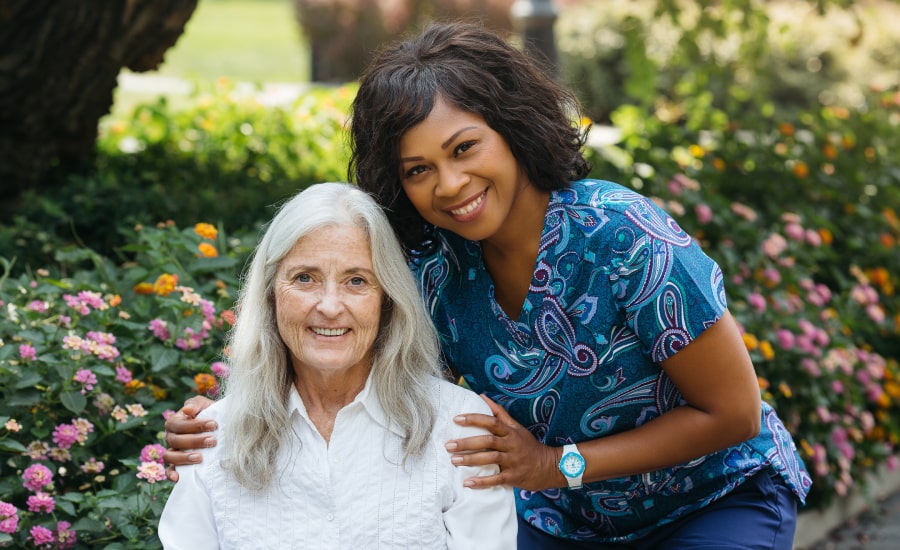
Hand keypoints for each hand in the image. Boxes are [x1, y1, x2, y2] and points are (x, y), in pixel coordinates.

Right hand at [163, 395, 216, 480]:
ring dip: (184, 458)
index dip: (195, 425)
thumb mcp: (204, 405)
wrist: (219, 428)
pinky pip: (169, 471)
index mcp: (175, 422)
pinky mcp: (177, 465)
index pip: (178, 424)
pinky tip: (179, 477)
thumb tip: (187, 410)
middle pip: (175, 441)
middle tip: (212, 441)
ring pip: (170, 456)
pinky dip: (171, 474)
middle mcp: (171, 437)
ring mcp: (173, 451)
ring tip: (200, 458)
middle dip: (194, 441)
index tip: (214, 424)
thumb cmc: (209, 414)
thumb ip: (195, 404)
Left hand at [445, 395, 560, 490]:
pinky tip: (467, 482)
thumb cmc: (529, 445)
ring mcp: (513, 461)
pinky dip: (482, 482)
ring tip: (454, 461)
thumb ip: (499, 413)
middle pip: (488, 441)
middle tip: (449, 444)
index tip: (456, 419)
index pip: (491, 422)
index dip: (474, 419)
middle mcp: (511, 445)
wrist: (550, 466)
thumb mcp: (517, 427)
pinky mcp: (514, 477)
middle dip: (467, 443)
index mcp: (510, 432)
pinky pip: (496, 479)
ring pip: (490, 459)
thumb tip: (483, 396)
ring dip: (471, 460)